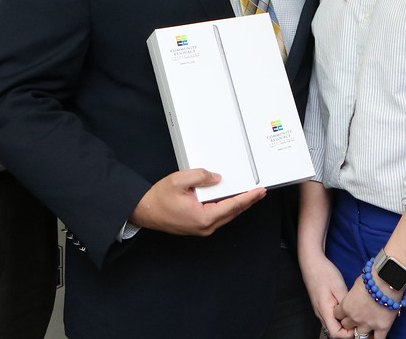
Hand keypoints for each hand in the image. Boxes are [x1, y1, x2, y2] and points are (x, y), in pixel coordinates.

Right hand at [130, 169, 264, 235]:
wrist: (145, 211)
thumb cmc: (159, 199)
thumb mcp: (179, 180)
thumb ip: (200, 176)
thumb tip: (217, 178)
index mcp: (203, 217)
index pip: (232, 206)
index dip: (248, 198)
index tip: (259, 192)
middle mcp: (205, 226)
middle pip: (232, 212)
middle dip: (247, 201)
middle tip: (260, 192)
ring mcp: (202, 228)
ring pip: (226, 215)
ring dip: (238, 205)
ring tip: (249, 195)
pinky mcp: (198, 226)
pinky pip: (218, 216)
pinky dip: (227, 208)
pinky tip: (231, 201)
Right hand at [298, 251, 349, 338]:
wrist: (311, 262)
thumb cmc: (324, 272)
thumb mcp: (338, 286)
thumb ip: (346, 303)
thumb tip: (355, 314)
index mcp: (324, 311)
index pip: (335, 334)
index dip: (348, 335)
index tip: (357, 326)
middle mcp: (321, 314)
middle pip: (334, 332)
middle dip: (347, 331)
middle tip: (359, 321)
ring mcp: (320, 310)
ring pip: (332, 325)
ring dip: (343, 324)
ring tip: (355, 315)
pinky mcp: (321, 305)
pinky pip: (331, 318)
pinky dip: (339, 318)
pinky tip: (347, 309)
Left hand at [334, 271, 399, 338]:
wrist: (388, 279)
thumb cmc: (372, 277)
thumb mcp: (356, 284)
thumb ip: (353, 295)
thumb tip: (355, 296)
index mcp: (346, 306)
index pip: (337, 315)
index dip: (341, 312)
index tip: (345, 310)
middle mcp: (355, 317)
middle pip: (346, 326)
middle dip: (350, 322)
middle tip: (355, 317)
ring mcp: (369, 324)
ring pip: (359, 335)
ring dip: (361, 330)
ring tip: (365, 325)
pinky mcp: (382, 327)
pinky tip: (375, 336)